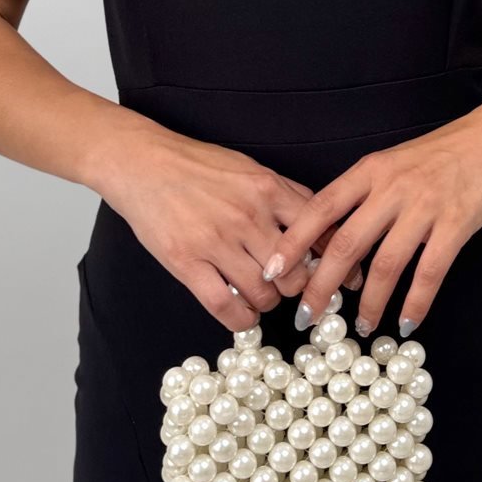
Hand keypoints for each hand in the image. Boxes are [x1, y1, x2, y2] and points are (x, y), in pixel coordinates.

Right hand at [95, 122, 364, 333]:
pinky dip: (241, 319)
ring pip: (264, 294)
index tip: (340, 277)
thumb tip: (322, 226)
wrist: (142, 163)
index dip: (333, 262)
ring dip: (269, 304)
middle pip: (295, 274)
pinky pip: (225, 306)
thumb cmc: (196, 164)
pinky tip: (243, 314)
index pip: (318, 234)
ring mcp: (215, 241)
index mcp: (267, 189)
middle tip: (294, 291)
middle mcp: (247, 216)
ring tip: (264, 298)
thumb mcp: (250, 168)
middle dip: (299, 289)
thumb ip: (285, 195)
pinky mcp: (186, 263)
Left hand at [260, 112, 481, 339]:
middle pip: (346, 243)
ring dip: (370, 302)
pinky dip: (416, 302)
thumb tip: (330, 237)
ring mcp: (424, 207)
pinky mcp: (456, 225)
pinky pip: (430, 271)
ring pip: (385, 264)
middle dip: (322, 284)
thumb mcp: (392, 163)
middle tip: (306, 315)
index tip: (272, 271)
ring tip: (362, 327)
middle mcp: (392, 188)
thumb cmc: (441, 154)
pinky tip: (407, 322)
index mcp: (370, 170)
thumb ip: (363, 195)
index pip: (321, 208)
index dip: (293, 242)